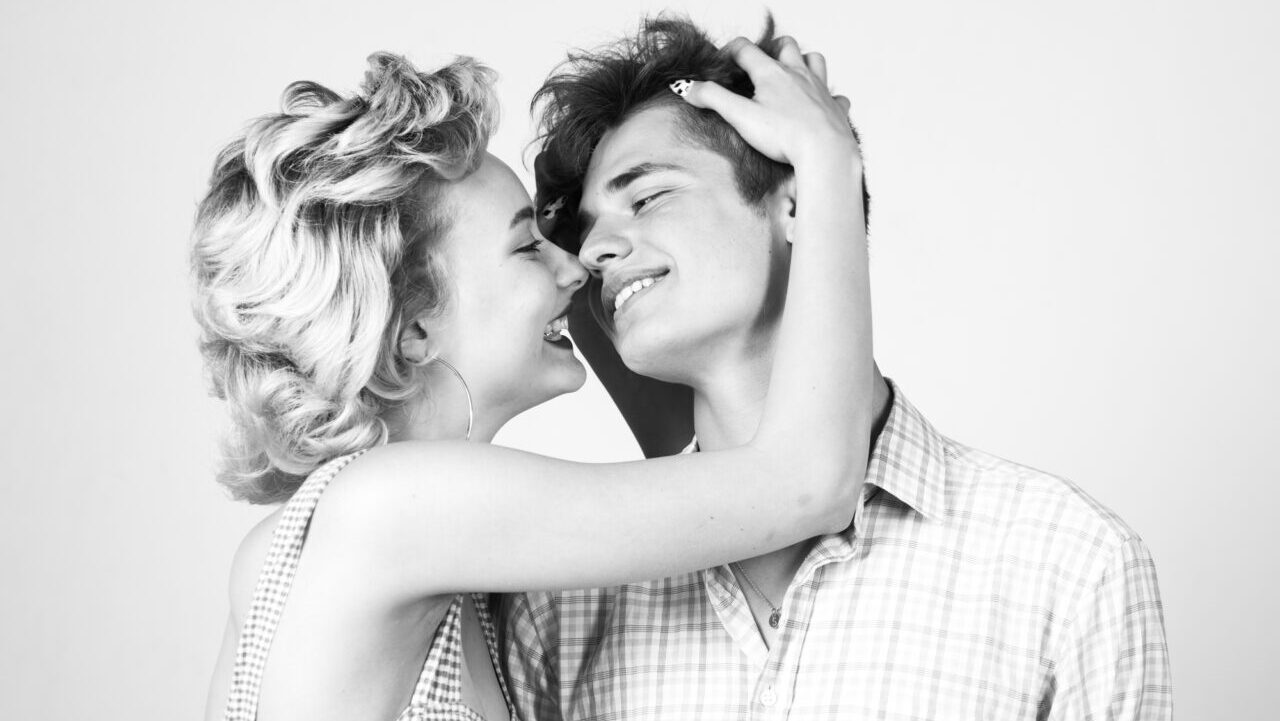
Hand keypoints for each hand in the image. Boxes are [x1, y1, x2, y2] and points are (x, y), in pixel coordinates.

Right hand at [676, 36, 858, 169]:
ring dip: (803, 61)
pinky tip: (821, 104)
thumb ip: (712, 99)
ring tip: (792, 73)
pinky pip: (836, 95)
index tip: (721, 62)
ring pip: (815, 60)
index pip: (746, 49)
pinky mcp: (835, 108)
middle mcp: (798, 74)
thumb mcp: (740, 116)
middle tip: (760, 63)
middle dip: (771, 49)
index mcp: (772, 73)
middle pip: (786, 46)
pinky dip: (828, 95)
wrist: (824, 151)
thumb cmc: (783, 135)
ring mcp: (820, 89)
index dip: (730, 51)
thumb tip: (687, 87)